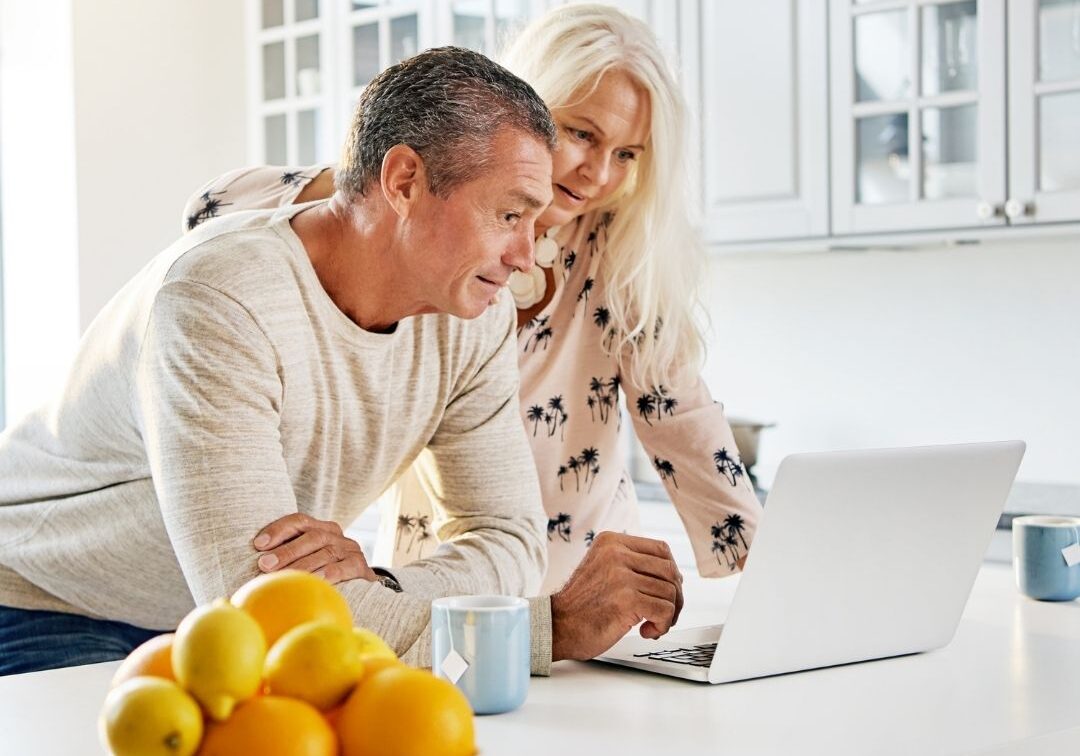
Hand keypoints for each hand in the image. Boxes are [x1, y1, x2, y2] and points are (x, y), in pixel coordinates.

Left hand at [252, 513, 376, 584]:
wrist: (359, 584)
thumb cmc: (321, 571)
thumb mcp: (305, 558)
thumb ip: (285, 558)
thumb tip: (252, 570)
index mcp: (319, 528)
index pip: (298, 521)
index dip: (278, 530)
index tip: (258, 544)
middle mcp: (335, 535)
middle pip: (311, 537)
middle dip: (286, 551)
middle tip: (265, 564)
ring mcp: (349, 549)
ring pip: (325, 553)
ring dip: (303, 565)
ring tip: (286, 577)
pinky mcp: (360, 565)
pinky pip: (345, 567)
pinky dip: (331, 573)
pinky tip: (317, 581)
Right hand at [550, 532, 682, 661]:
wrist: (557, 627)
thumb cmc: (582, 606)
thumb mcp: (604, 568)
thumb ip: (632, 564)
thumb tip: (675, 576)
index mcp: (611, 541)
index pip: (661, 549)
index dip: (671, 573)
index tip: (665, 592)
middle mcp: (616, 553)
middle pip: (670, 570)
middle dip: (675, 596)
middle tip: (664, 614)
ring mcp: (620, 575)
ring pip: (670, 592)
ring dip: (668, 615)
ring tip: (651, 624)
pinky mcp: (626, 599)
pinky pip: (664, 610)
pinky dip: (662, 625)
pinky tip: (646, 631)